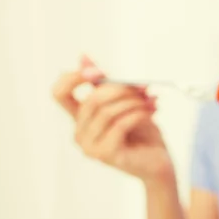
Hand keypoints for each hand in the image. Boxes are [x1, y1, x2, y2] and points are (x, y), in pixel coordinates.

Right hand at [52, 56, 174, 183]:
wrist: (159, 162)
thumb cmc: (143, 133)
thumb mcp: (124, 103)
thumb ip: (104, 84)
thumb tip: (82, 56)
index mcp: (80, 119)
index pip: (59, 93)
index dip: (75, 77)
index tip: (100, 71)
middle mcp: (79, 133)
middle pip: (91, 100)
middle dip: (121, 89)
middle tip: (144, 88)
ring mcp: (89, 147)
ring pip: (107, 112)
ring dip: (133, 102)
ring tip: (152, 102)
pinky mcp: (105, 155)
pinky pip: (120, 125)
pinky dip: (138, 115)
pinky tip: (151, 114)